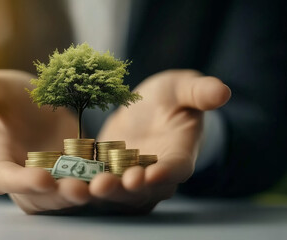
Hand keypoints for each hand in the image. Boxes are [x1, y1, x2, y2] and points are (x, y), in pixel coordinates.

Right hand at [0, 70, 90, 213]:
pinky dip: (100, 182)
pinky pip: (84, 183)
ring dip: (83, 194)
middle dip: (60, 195)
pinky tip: (121, 175)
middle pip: (39, 196)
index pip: (4, 178)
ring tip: (104, 185)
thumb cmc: (5, 98)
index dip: (22, 181)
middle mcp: (22, 179)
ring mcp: (48, 180)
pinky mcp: (70, 175)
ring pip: (63, 196)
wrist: (29, 105)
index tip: (44, 178)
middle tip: (82, 189)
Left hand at [89, 70, 230, 213]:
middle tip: (104, 185)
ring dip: (99, 193)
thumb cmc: (171, 98)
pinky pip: (96, 184)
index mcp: (179, 155)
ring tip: (79, 188)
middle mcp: (156, 175)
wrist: (149, 110)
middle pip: (142, 190)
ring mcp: (131, 178)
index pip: (176, 169)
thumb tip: (223, 91)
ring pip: (117, 193)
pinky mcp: (109, 174)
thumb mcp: (183, 88)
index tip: (150, 174)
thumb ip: (200, 92)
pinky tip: (63, 181)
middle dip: (124, 189)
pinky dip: (82, 186)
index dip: (165, 173)